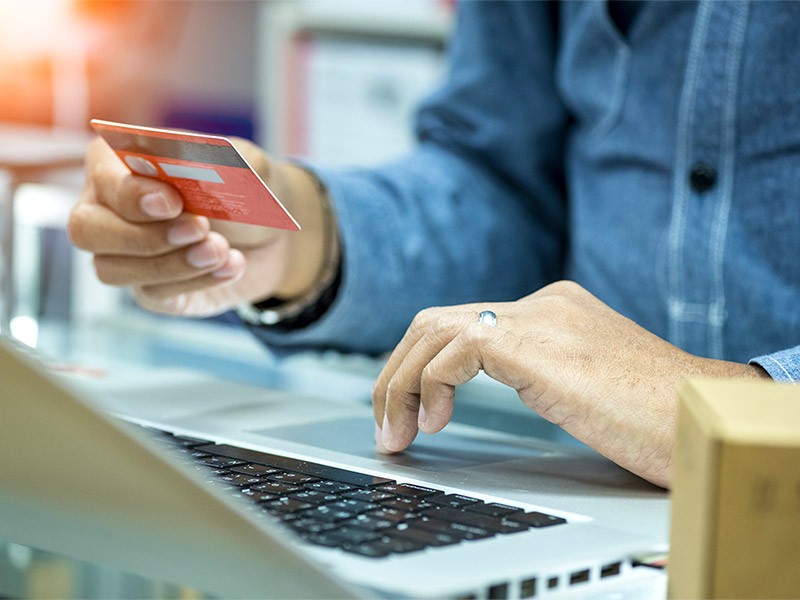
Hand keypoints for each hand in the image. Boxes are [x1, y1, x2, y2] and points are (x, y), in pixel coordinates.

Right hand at [68, 136, 330, 316]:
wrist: (272, 234)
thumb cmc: (245, 187)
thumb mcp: (243, 165)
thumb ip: (217, 162)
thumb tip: (191, 170)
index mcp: (120, 163)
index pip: (104, 179)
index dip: (132, 194)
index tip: (174, 202)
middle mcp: (108, 209)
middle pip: (87, 230)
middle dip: (143, 235)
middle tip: (200, 229)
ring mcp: (124, 254)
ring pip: (113, 270)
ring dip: (172, 263)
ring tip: (221, 249)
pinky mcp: (149, 289)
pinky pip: (154, 294)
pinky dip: (198, 281)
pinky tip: (232, 265)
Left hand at [372, 280, 768, 487]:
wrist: (703, 416)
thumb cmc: (655, 415)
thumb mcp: (583, 384)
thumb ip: (538, 372)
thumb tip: (484, 390)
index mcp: (552, 310)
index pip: (461, 322)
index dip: (420, 365)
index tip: (407, 408)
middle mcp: (541, 305)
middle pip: (435, 321)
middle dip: (397, 373)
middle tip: (387, 424)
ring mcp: (539, 320)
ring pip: (434, 330)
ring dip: (401, 384)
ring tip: (398, 433)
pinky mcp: (536, 346)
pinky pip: (454, 351)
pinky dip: (430, 385)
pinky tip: (435, 422)